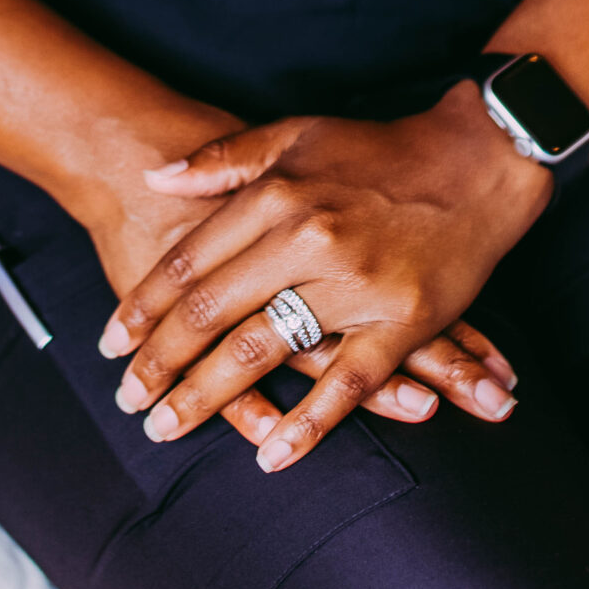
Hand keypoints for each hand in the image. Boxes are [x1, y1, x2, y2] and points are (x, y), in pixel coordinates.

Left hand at [96, 86, 549, 471]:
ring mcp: (357, 284)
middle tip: (126, 396)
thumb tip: (156, 176)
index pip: (191, 260)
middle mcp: (310, 239)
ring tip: (166, 426)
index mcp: (279, 194)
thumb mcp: (296, 133)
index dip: (145, 304)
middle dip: (161, 360)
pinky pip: (347, 385)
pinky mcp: (403, 321)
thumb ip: (224, 159)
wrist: (477, 159)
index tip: (111, 340)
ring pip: (264, 351)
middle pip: (213, 312)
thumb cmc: (378, 148)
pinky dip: (307, 425)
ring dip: (207, 396)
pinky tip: (270, 455)